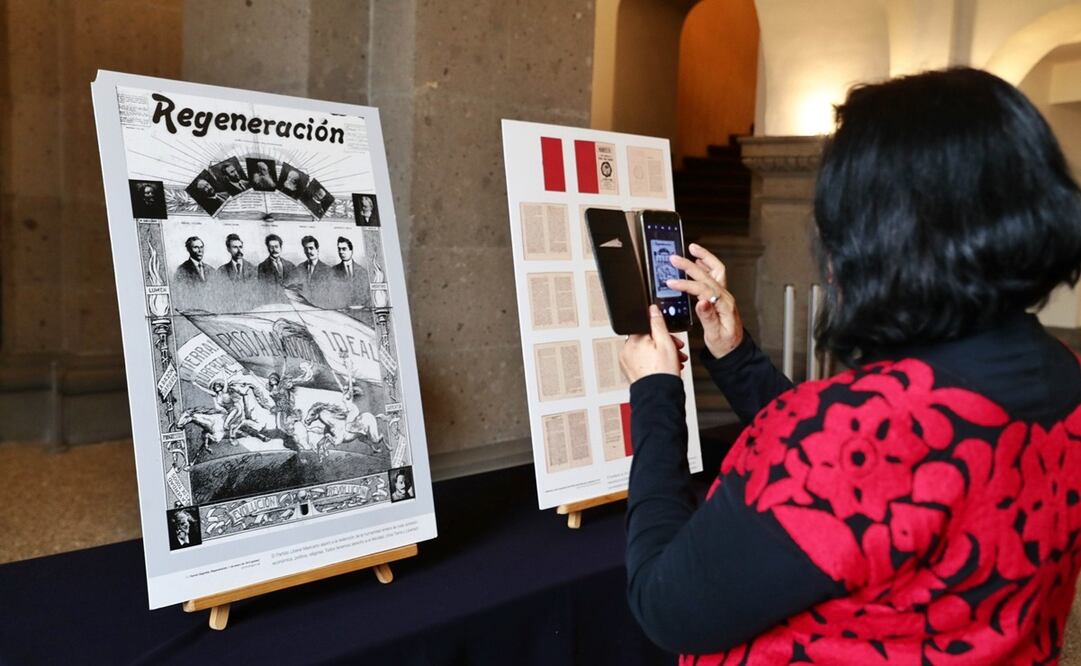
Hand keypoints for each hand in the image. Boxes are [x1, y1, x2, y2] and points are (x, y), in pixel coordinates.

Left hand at [620, 305, 688, 381]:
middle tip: (676, 350)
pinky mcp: (631, 371)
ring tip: (673, 361)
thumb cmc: (663, 373)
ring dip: (662, 354)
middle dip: (665, 344)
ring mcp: (627, 362)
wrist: (660, 396)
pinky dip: (655, 362)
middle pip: (648, 340)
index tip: (672, 337)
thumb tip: (652, 309)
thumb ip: (658, 323)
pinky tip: (666, 367)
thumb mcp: (665, 342)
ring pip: (647, 351)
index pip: (647, 327)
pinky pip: (644, 361)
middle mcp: (626, 350)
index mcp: (633, 340)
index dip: (663, 331)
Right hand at [665, 243, 743, 358]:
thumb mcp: (715, 335)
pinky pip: (715, 276)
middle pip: (708, 275)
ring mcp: (724, 296)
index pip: (703, 289)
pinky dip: (706, 266)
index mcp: (724, 305)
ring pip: (716, 270)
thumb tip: (701, 301)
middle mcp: (725, 298)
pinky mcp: (721, 297)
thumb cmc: (725, 345)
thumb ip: (708, 317)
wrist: (735, 350)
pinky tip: (699, 263)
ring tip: (692, 248)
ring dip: (704, 258)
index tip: (672, 282)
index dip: (686, 284)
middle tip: (675, 258)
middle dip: (690, 265)